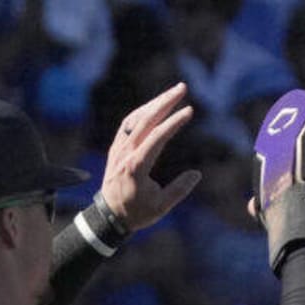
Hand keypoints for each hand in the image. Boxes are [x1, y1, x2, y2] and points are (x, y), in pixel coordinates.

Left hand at [99, 83, 201, 231]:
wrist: (108, 216)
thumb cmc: (136, 213)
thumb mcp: (161, 207)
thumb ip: (179, 189)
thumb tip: (196, 174)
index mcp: (137, 166)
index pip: (158, 137)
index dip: (174, 122)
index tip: (189, 111)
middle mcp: (126, 153)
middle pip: (146, 119)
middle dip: (165, 101)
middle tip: (182, 88)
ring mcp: (119, 149)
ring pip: (136, 118)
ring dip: (154, 103)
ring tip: (171, 93)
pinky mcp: (116, 148)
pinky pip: (128, 124)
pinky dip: (142, 112)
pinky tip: (153, 107)